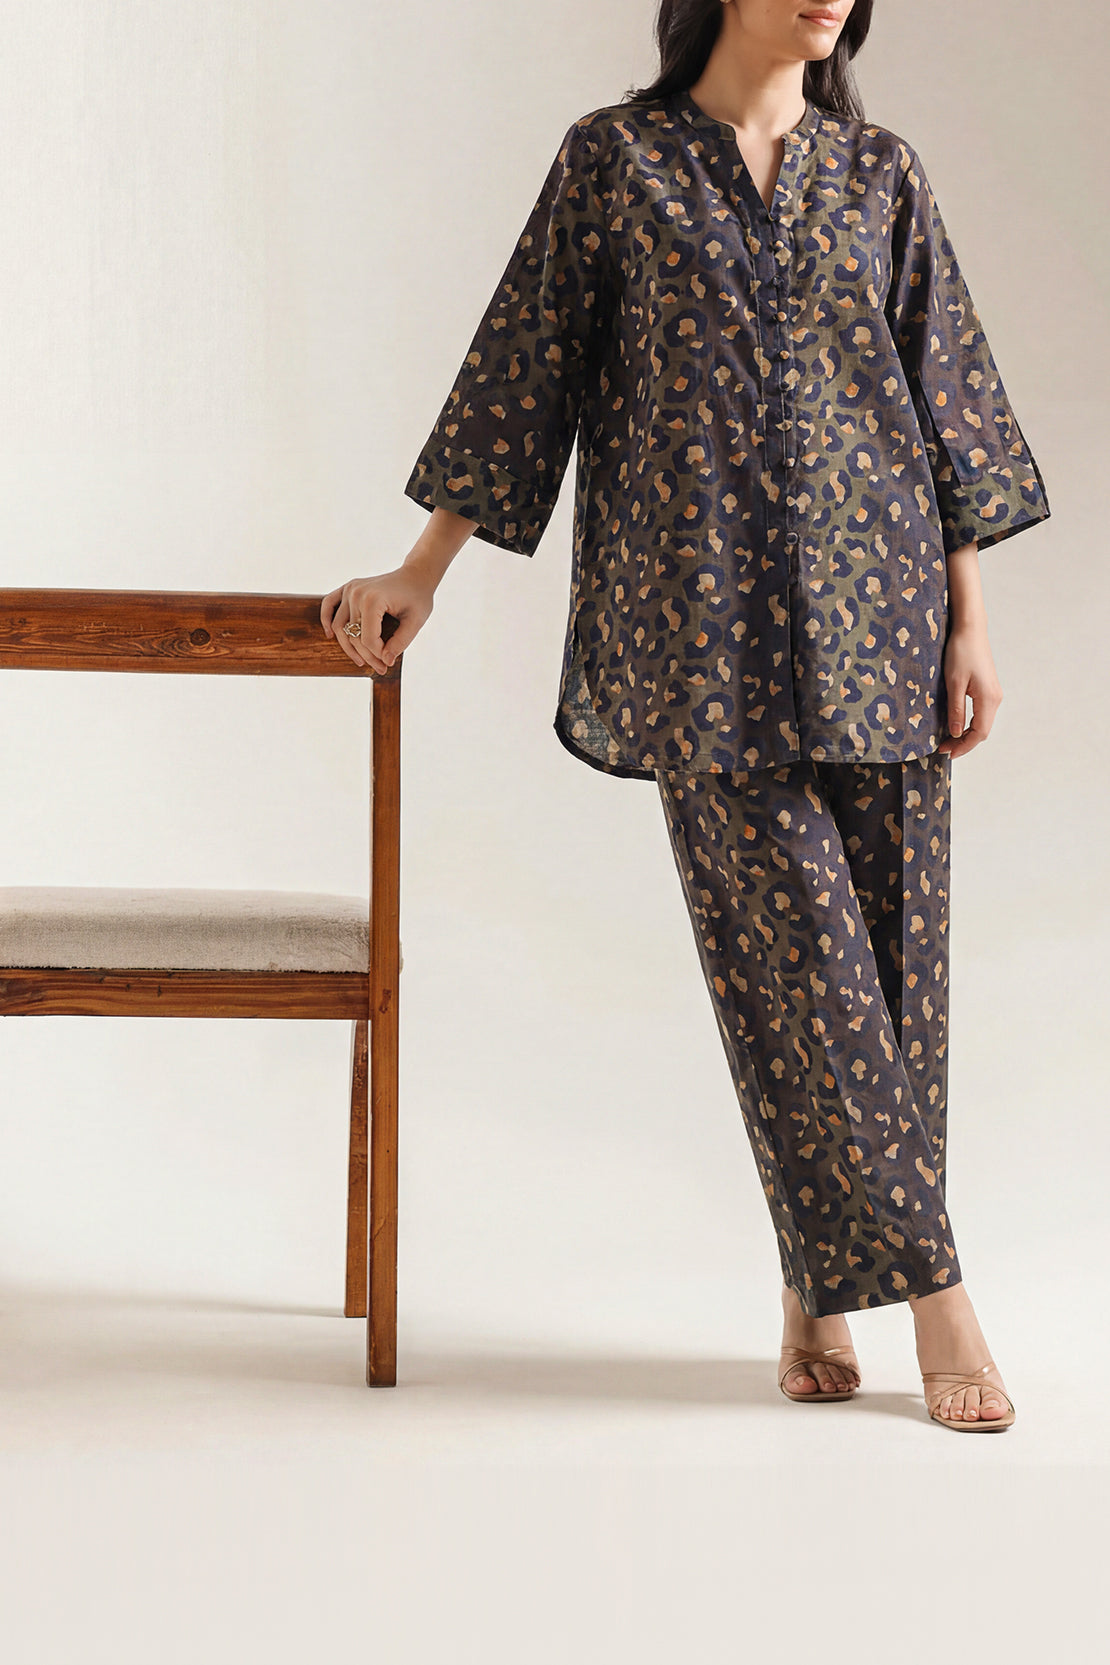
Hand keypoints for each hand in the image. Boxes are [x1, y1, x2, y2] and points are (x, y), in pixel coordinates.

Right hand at [320, 567, 434, 674]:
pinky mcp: (348, 587)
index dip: (378, 655)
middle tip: (380, 669)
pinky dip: (326, 619)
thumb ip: (401, 642)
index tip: (389, 662)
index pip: (368, 639)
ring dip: (348, 647)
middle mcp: (357, 593)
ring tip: (361, 661)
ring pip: (340, 626)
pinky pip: (329, 604)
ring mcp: (350, 589)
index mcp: (373, 600)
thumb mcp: (416, 622)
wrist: (415, 576)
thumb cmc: (418, 598)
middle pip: (353, 635)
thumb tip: (385, 661)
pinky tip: (330, 636)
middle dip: (367, 656)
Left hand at [937, 621, 1001, 758]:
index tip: (947, 753)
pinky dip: (969, 724)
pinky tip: (956, 725)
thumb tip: (956, 733)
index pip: (979, 733)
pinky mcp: (988, 688)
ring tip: (947, 740)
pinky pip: (981, 713)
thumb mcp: (954, 683)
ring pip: (982, 723)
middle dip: (963, 743)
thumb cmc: (960, 652)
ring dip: (966, 734)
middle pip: (982, 731)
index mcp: (988, 699)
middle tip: (942, 749)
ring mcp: (993, 693)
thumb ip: (956, 710)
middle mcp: (995, 698)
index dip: (964, 746)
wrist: (970, 629)